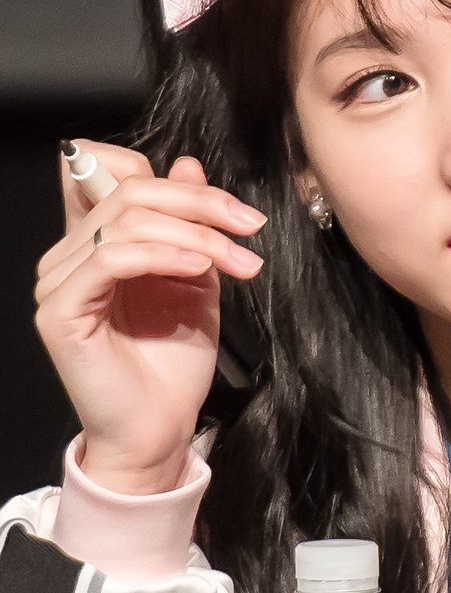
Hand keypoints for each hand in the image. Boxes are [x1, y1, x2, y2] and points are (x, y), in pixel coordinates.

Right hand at [35, 142, 266, 493]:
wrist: (160, 429)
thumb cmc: (173, 363)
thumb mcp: (196, 280)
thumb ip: (191, 225)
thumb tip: (190, 163)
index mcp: (96, 241)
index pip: (113, 172)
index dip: (173, 178)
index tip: (233, 210)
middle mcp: (68, 254)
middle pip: (131, 192)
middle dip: (201, 203)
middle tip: (250, 226)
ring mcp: (58, 281)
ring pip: (126, 221)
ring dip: (194, 233)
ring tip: (236, 260)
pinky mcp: (60, 311)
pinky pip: (111, 259)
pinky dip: (163, 256)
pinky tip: (198, 269)